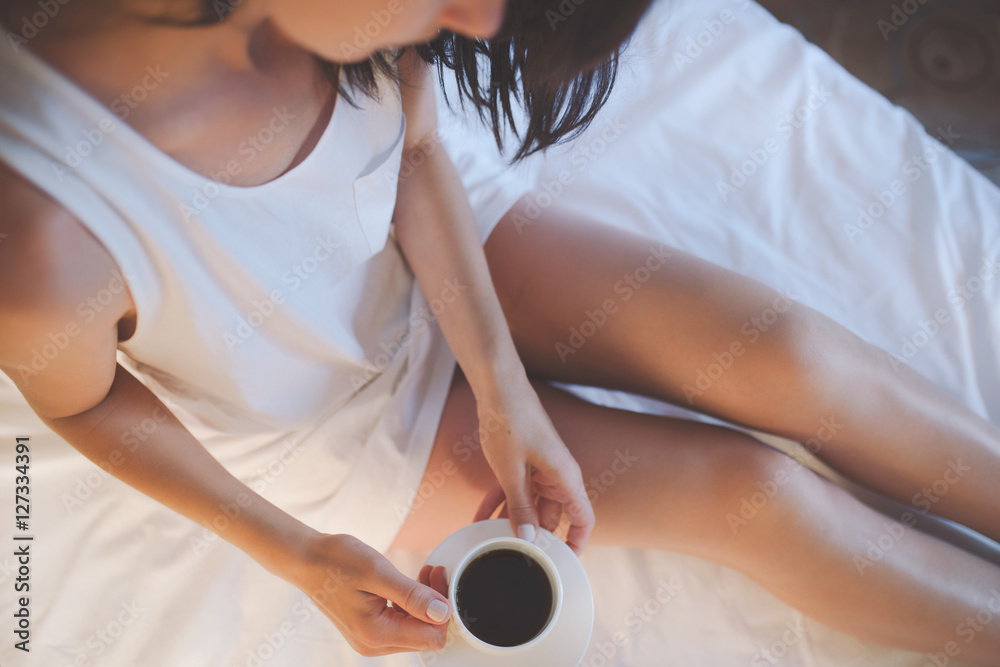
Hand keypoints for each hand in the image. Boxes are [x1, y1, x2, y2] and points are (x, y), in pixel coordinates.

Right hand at [285, 533, 450, 656]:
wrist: (307, 559)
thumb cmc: (336, 561)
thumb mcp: (378, 573)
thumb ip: (412, 596)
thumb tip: (444, 613)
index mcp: (377, 634)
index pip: (431, 637)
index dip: (444, 610)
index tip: (440, 579)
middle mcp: (374, 644)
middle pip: (425, 634)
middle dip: (436, 604)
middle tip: (434, 571)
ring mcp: (371, 639)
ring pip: (416, 629)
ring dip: (425, 602)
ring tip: (426, 573)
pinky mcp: (370, 630)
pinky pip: (402, 623)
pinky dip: (412, 604)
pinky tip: (412, 582)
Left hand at [472, 377, 594, 553]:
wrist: (498, 387)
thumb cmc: (510, 422)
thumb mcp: (512, 471)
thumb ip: (521, 506)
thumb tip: (530, 539)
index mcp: (565, 478)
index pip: (583, 519)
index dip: (577, 544)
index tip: (564, 566)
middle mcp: (557, 476)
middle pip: (551, 517)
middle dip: (532, 537)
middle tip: (512, 559)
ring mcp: (539, 470)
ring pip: (528, 505)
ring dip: (509, 521)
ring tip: (490, 542)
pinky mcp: (523, 463)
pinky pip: (514, 490)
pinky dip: (498, 503)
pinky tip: (478, 519)